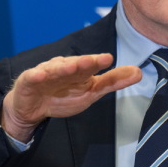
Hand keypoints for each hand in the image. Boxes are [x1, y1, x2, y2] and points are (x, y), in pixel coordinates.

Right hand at [2, 54, 141, 141]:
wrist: (33, 107)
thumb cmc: (64, 95)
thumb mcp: (91, 91)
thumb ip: (113, 82)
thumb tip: (139, 72)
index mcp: (80, 70)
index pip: (90, 65)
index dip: (98, 62)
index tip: (108, 59)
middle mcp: (64, 67)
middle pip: (74, 64)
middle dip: (83, 62)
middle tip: (93, 60)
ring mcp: (46, 73)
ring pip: (55, 69)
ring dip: (63, 67)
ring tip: (73, 66)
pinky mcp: (28, 81)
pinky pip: (32, 78)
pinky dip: (36, 76)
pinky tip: (40, 75)